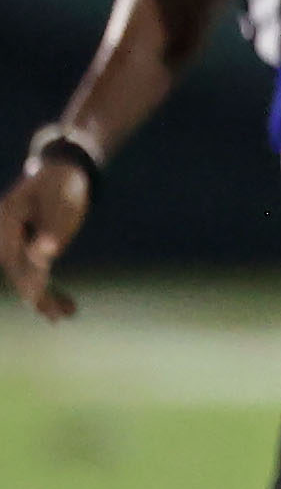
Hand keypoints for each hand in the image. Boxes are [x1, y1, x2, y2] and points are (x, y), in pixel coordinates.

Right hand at [4, 150, 91, 322]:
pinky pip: (35, 273)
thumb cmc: (62, 185)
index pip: (14, 258)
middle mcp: (5, 234)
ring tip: (65, 315)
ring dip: (45, 298)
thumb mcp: (62, 203)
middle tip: (59, 316)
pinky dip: (48, 290)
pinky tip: (66, 307)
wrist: (63, 172)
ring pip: (26, 276)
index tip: (37, 298)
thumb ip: (54, 229)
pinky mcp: (28, 248)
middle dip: (38, 295)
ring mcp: (15, 242)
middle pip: (18, 271)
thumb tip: (45, 255)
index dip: (27, 280)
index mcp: (6, 221)